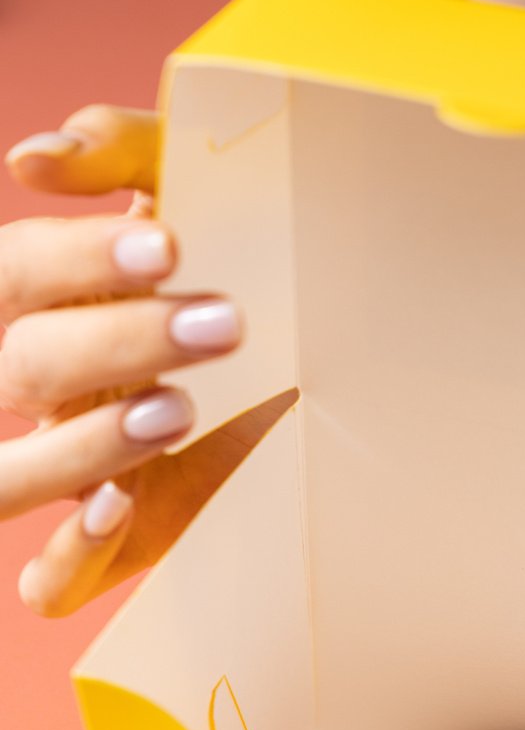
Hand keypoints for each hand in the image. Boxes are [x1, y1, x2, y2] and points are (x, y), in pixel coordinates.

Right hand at [1, 103, 291, 616]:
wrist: (291, 377)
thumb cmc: (221, 262)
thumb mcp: (174, 184)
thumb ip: (114, 149)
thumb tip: (34, 161)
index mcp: (36, 304)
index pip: (12, 274)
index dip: (76, 262)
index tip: (167, 247)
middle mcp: (31, 390)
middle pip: (25, 368)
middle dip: (116, 344)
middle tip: (221, 323)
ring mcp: (50, 470)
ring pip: (8, 478)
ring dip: (85, 446)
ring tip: (174, 410)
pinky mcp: (93, 546)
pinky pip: (45, 580)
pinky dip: (70, 552)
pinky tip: (119, 507)